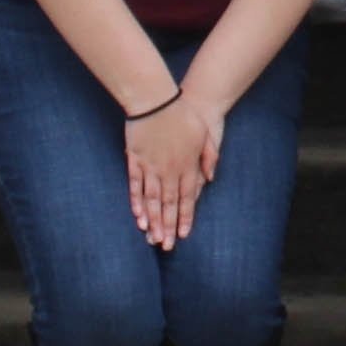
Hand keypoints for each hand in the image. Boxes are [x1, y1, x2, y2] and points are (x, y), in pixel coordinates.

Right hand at [125, 90, 224, 245]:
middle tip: (166, 246)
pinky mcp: (135, 159)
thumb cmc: (183, 113)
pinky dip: (136, 202)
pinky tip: (137, 216)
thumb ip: (209, 157)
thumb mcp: (205, 134)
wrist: (156, 98)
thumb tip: (210, 178)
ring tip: (152, 238)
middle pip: (168, 203)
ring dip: (152, 220)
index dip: (185, 217)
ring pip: (152, 199)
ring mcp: (151, 166)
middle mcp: (169, 169)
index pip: (187, 197)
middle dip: (168, 226)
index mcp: (187, 164)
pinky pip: (135, 185)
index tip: (183, 235)